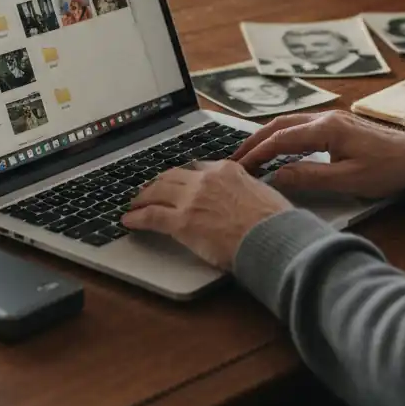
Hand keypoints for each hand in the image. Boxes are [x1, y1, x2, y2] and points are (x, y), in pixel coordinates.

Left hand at [121, 161, 291, 269]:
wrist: (272, 237)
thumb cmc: (275, 222)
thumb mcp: (263, 192)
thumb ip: (246, 190)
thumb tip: (244, 199)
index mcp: (227, 170)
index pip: (197, 168)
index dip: (183, 177)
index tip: (178, 182)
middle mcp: (206, 179)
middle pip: (171, 176)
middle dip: (157, 184)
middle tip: (149, 191)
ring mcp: (192, 199)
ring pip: (157, 192)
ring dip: (143, 198)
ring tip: (135, 204)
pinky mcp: (182, 222)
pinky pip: (151, 216)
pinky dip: (137, 218)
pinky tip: (129, 221)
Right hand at [231, 110, 404, 198]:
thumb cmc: (389, 170)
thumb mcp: (348, 180)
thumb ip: (309, 177)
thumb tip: (276, 176)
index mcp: (327, 129)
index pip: (280, 139)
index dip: (256, 153)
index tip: (239, 168)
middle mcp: (326, 118)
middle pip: (279, 125)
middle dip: (254, 141)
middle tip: (234, 159)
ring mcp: (333, 119)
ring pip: (289, 124)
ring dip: (267, 137)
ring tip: (249, 154)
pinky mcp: (339, 125)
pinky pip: (301, 127)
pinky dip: (282, 137)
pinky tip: (277, 149)